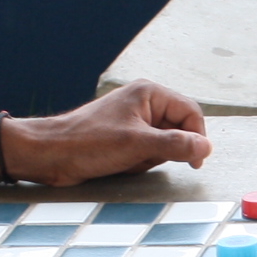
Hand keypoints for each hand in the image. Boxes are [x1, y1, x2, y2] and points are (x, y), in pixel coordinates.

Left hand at [4, 80, 211, 185]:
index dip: (196, 137)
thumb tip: (206, 147)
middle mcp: (144, 103)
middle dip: (165, 150)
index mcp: (149, 93)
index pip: (190, 112)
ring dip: (150, 158)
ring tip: (126, 159)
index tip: (194, 162)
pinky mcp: (124, 137)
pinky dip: (139, 162)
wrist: (50, 154)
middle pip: (178, 130)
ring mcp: (134, 121)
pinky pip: (147, 152)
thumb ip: (176, 145)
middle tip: (143, 157)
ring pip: (163, 144)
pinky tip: (120, 163)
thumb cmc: (87, 143)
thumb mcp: (137, 145)